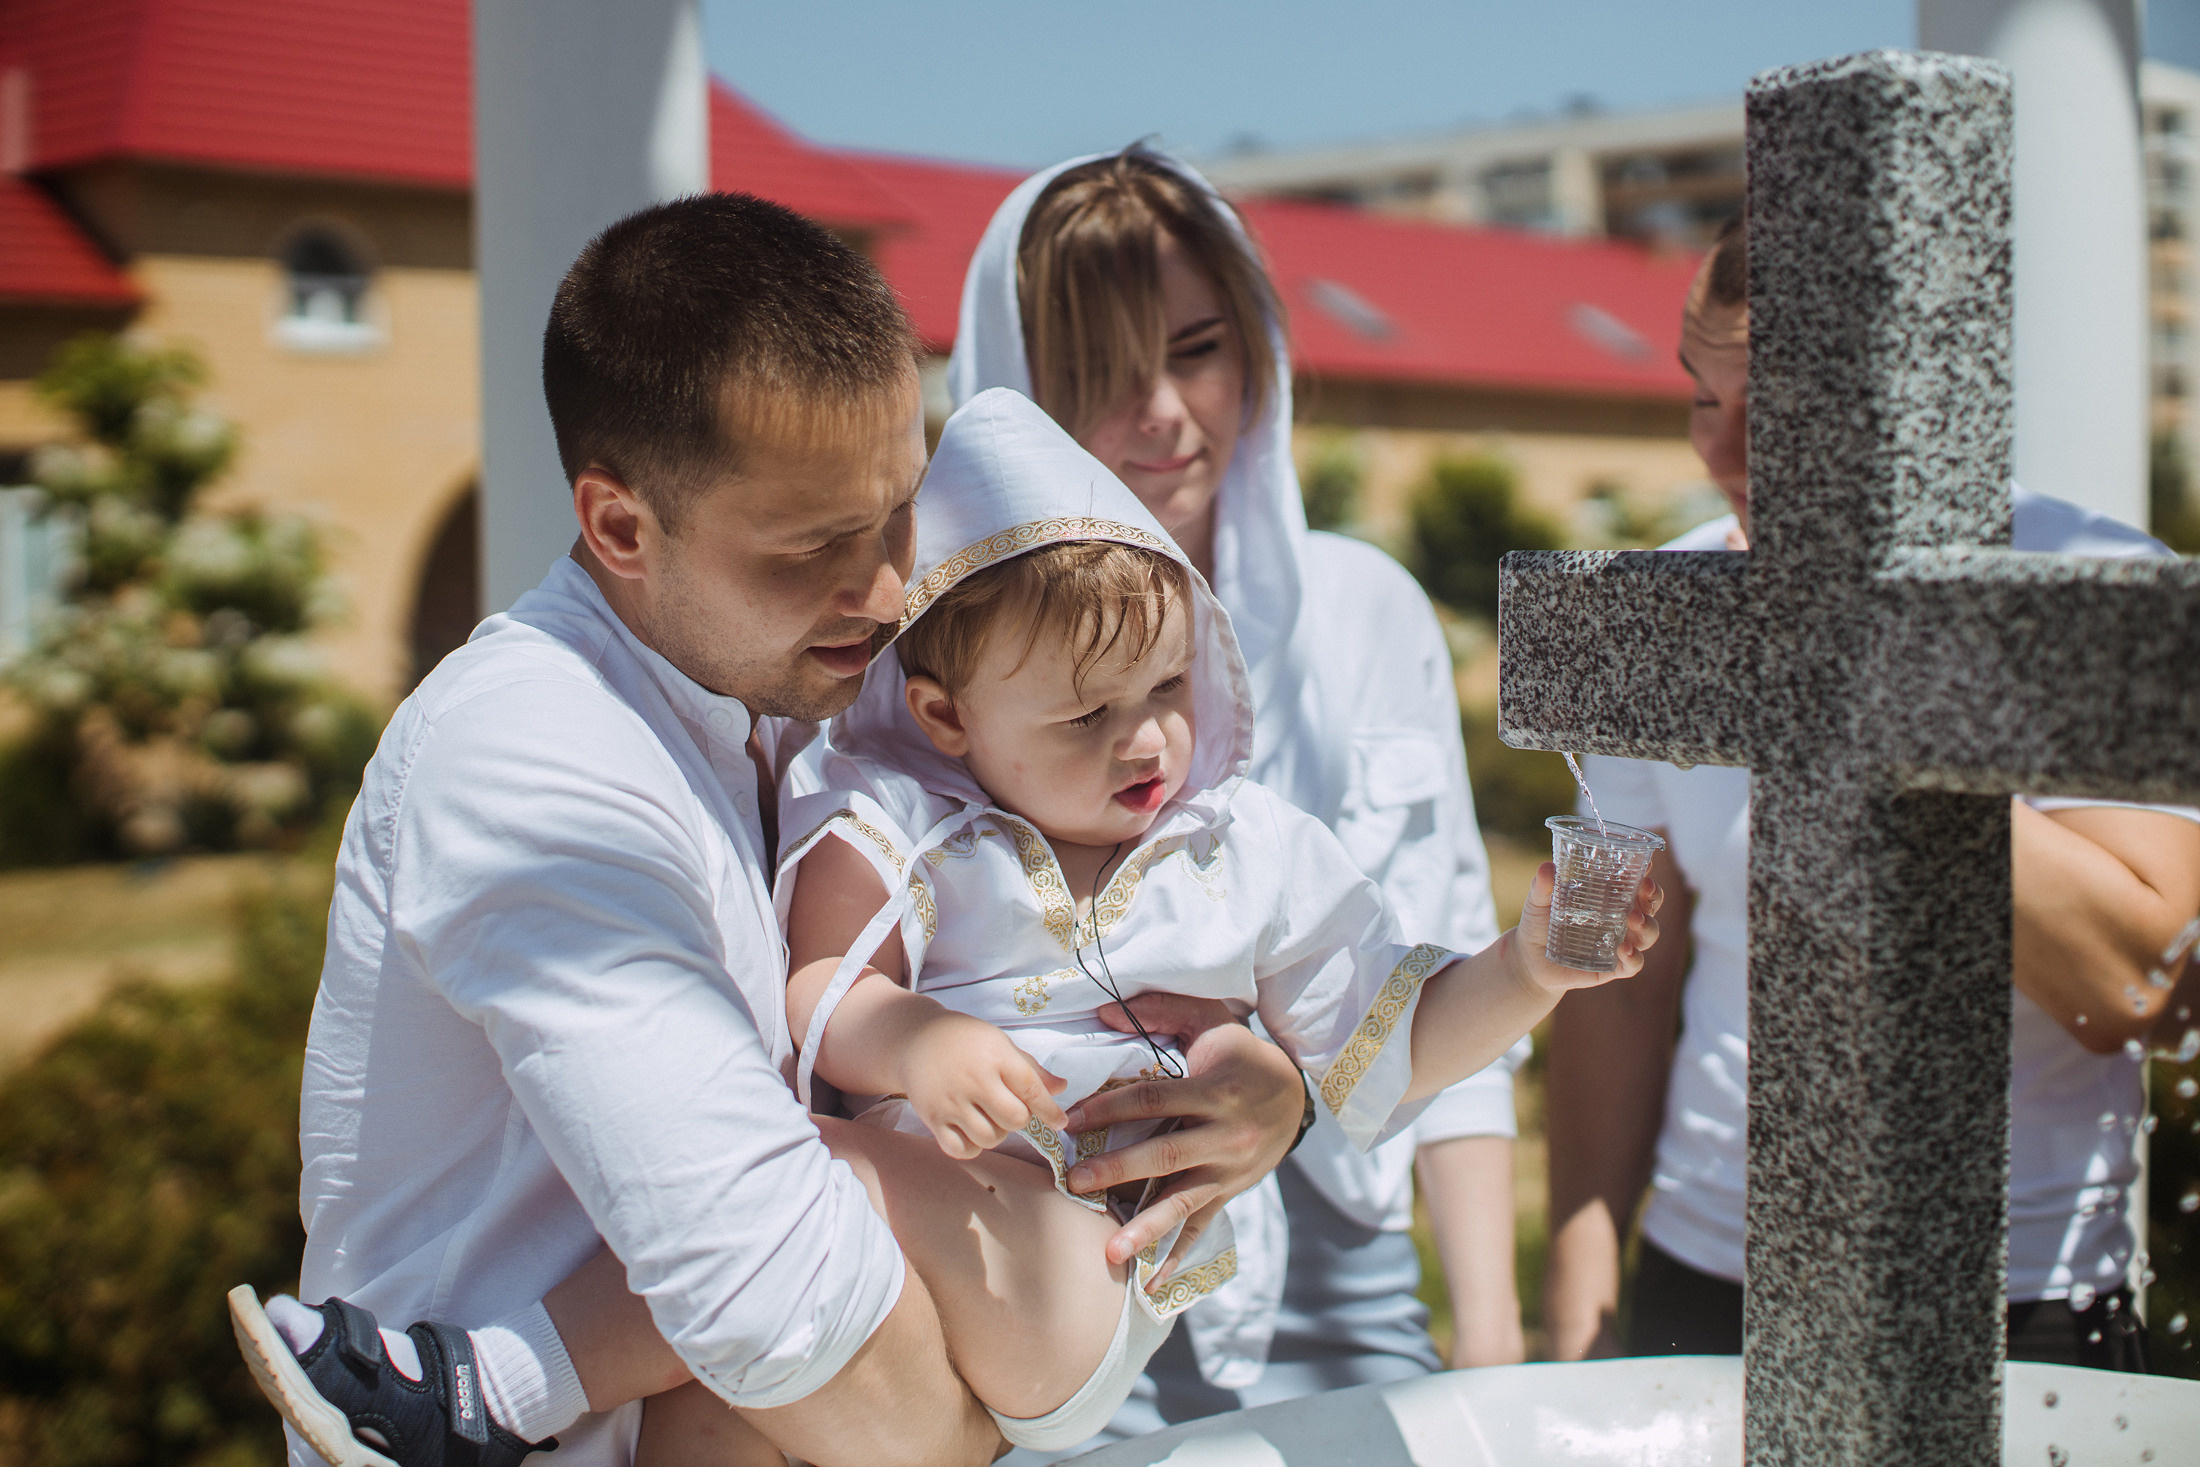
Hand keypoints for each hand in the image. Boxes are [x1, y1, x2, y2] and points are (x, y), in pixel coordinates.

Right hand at [897, 1010, 1066, 1160]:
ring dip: (996, 1134)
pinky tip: (971, 1131)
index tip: (1059, 1122)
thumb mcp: (1000, 1043)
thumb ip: (1030, 1069)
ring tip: (989, 1118)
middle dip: (1019, 1119)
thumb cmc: (965, 1041)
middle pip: (1015, 1120)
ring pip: (990, 1139)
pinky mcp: (932, 1117)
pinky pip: (961, 1150)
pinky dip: (972, 1147)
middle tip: (1009, 1107)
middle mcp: (974, 1079)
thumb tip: (1061, 1088)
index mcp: (996, 1056)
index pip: (1032, 1090)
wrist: (916, 1038)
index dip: (1050, 1111)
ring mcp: (951, 1100)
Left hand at [1062, 997, 1301, 1274]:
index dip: (1110, 1107)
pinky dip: (1176, 1258)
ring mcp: (1228, 1170)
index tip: (1072, 1119)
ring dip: (1145, 1229)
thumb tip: (1103, 1011)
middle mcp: (1223, 1135)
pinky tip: (1152, 1284)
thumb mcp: (1211, 1019)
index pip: (1153, 1100)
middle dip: (1118, 1170)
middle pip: (1165, 1155)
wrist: (1297, 1094)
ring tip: (1111, 1252)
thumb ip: (1161, 1010)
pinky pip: (1201, 1228)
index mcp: (1213, 1090)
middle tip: (1076, 1182)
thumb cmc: (1241, 1053)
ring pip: (1183, 1202)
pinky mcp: (1229, 1193)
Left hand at [1508, 863, 1662, 997]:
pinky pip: (1633, 964)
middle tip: (1646, 887)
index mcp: (1607, 897)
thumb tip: (1547, 867)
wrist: (1529, 960)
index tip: (1647, 864)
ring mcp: (1619, 943)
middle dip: (1654, 896)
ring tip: (1634, 918)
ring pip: (1648, 934)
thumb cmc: (1539, 923)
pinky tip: (1624, 950)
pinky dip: (1634, 957)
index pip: (1634, 881)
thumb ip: (1542, 885)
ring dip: (1648, 925)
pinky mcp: (1612, 967)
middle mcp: (1620, 918)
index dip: (1644, 872)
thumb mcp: (1538, 901)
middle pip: (1649, 905)